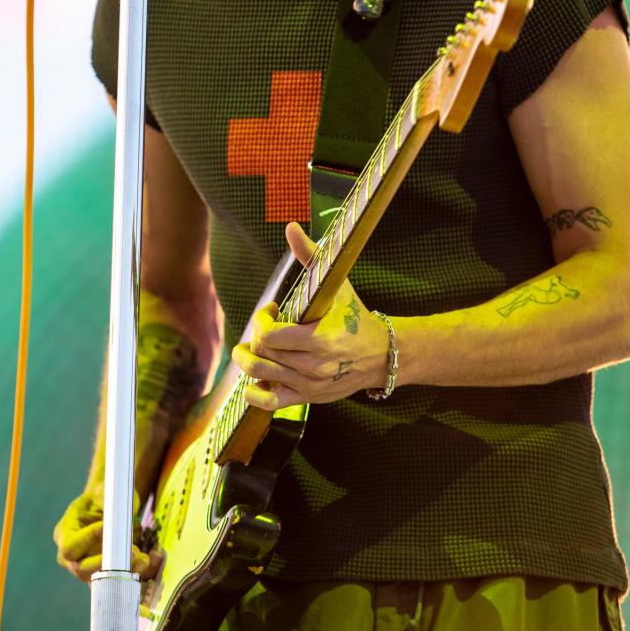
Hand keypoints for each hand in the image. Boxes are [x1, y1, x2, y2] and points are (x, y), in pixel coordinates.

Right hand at [54, 487, 160, 582]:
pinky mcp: (109, 575)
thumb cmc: (103, 497)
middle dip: (110, 564)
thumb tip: (117, 518)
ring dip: (127, 571)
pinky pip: (122, 580)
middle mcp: (73, 557)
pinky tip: (153, 558)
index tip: (109, 527)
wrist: (110, 507)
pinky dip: (139, 571)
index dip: (89, 540)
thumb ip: (105, 501)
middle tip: (134, 551)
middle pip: (84, 571)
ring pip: (104, 581)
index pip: (71, 547)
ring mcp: (90, 569)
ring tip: (145, 558)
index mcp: (65, 534)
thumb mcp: (102, 492)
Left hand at [232, 222, 389, 411]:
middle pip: (262, 354)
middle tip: (262, 327)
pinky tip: (255, 379)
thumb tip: (291, 227)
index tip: (271, 310)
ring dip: (249, 361)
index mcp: (320, 339)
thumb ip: (311, 257)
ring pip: (262, 376)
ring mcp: (310, 385)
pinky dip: (255, 393)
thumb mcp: (337, 285)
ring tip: (250, 349)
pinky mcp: (309, 398)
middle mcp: (314, 366)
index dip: (261, 320)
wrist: (381, 354)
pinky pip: (271, 403)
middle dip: (254, 337)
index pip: (269, 336)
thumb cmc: (355, 317)